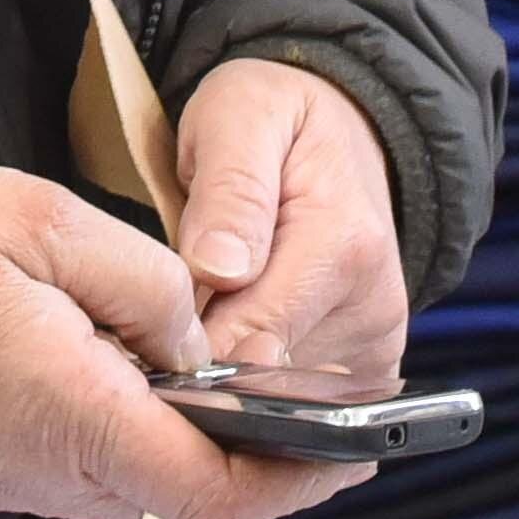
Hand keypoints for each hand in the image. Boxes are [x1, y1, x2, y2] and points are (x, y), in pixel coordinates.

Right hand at [0, 160, 366, 518]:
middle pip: (188, 509)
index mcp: (82, 421)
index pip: (215, 494)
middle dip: (261, 474)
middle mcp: (56, 474)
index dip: (293, 481)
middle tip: (315, 423)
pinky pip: (93, 476)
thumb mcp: (54, 226)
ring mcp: (19, 479)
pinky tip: (160, 385)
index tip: (348, 454)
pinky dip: (147, 445)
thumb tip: (195, 341)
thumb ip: (148, 286)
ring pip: (142, 496)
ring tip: (250, 396)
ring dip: (201, 459)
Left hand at [172, 58, 407, 378]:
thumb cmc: (280, 118)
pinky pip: (302, 402)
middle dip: (204, 361)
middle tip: (157, 319)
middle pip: (263, 375)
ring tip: (198, 318)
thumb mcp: (241, 116)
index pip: (249, 335)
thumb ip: (231, 190)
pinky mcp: (370, 368)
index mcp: (343, 245)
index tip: (142, 331)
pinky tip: (234, 339)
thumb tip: (217, 268)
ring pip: (278, 396)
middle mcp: (374, 307)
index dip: (186, 346)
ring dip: (230, 373)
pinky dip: (260, 382)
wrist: (346, 127)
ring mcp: (376, 344)